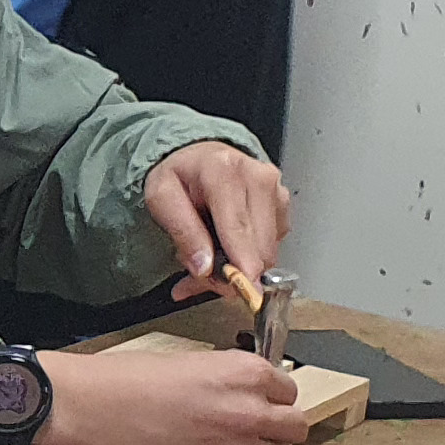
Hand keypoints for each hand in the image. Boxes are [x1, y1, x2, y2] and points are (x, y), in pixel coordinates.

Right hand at [34, 344, 307, 444]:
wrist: (96, 408)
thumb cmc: (132, 378)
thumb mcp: (195, 362)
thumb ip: (231, 380)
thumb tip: (248, 394)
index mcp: (247, 373)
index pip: (289, 390)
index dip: (273, 395)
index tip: (259, 398)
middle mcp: (250, 412)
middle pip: (296, 427)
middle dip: (281, 425)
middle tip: (258, 425)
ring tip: (230, 442)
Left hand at [146, 141, 291, 299]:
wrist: (199, 155)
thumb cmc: (180, 175)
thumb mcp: (162, 198)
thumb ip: (183, 233)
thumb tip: (204, 267)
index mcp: (224, 172)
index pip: (237, 228)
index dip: (240, 265)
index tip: (240, 289)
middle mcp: (257, 178)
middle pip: (257, 245)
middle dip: (232, 270)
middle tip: (203, 274)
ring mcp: (275, 189)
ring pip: (267, 250)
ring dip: (240, 265)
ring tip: (212, 255)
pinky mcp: (283, 203)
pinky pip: (272, 244)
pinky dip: (250, 254)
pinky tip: (230, 245)